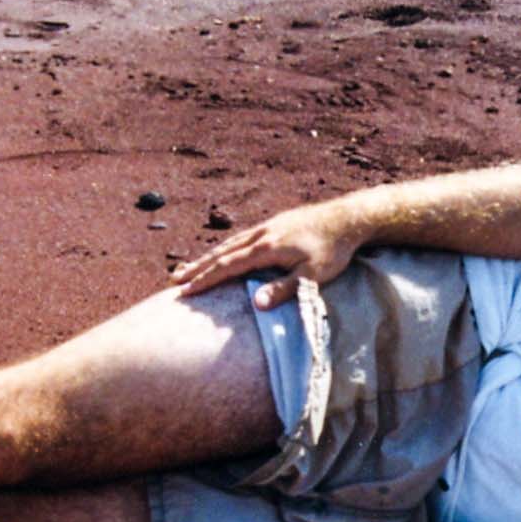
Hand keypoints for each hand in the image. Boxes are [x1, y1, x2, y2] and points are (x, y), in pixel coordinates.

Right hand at [172, 198, 364, 308]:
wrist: (346, 218)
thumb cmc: (332, 251)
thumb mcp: (312, 276)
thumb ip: (284, 289)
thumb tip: (257, 303)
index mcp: (266, 249)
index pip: (227, 266)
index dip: (205, 279)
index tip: (186, 291)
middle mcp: (260, 235)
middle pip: (221, 253)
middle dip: (197, 268)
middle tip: (174, 280)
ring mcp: (266, 228)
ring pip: (229, 243)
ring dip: (207, 257)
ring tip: (190, 267)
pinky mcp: (273, 225)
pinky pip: (240, 238)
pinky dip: (225, 248)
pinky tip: (222, 253)